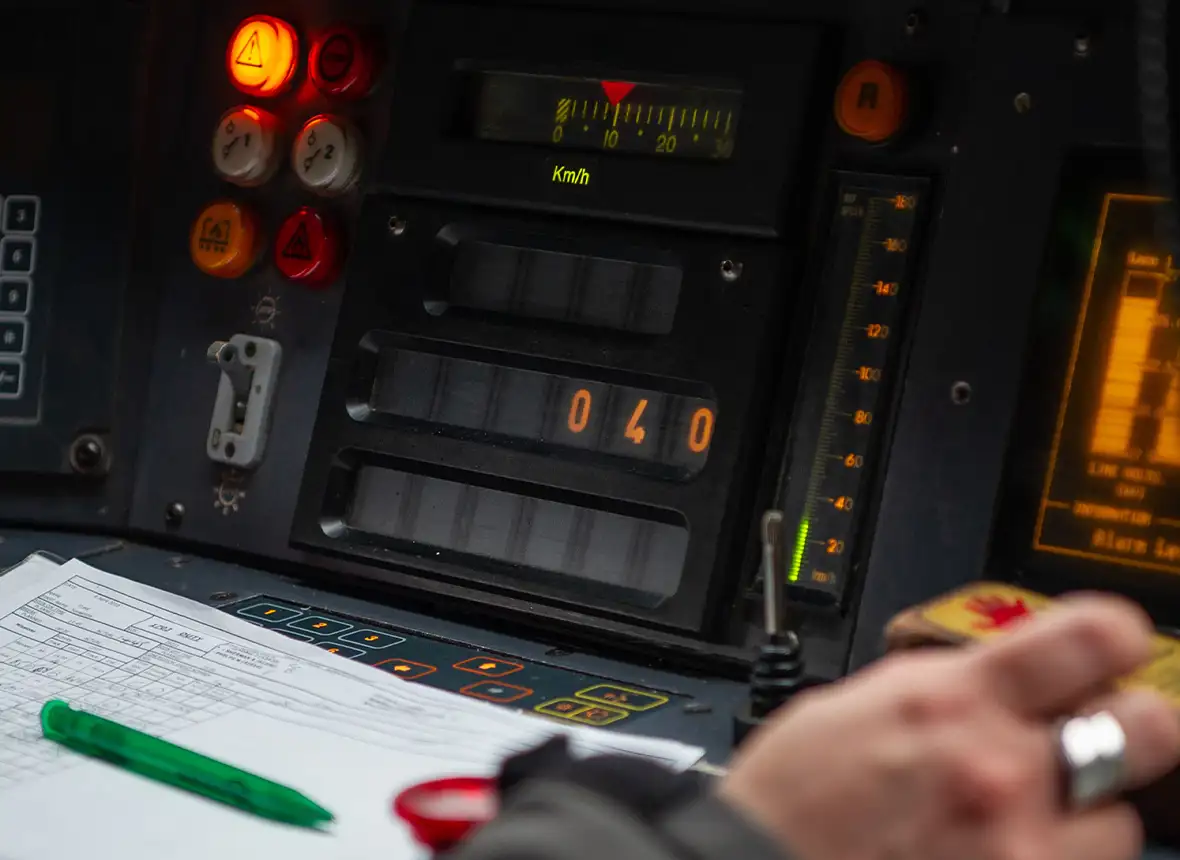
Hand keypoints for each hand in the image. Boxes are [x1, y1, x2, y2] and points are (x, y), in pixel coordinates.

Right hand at [718, 596, 1179, 859]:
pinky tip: (991, 848)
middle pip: (1146, 730)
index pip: (1089, 640)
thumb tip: (1013, 678)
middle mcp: (1000, 771)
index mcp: (953, 698)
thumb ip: (953, 685)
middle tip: (1094, 733)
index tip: (1116, 643)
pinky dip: (1045, 856)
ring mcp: (1017, 847)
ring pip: (1120, 823)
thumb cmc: (795, 794)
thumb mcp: (863, 700)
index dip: (1115, 635)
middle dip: (1128, 725)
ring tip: (1018, 817)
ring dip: (1081, 813)